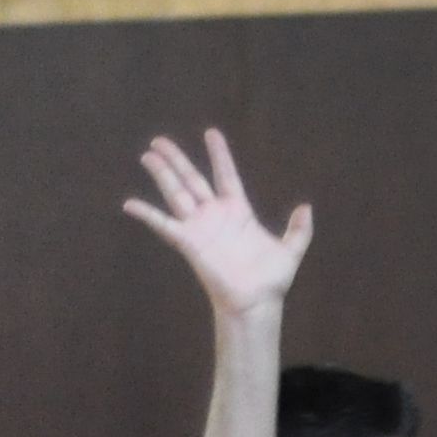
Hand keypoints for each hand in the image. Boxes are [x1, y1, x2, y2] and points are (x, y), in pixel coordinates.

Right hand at [121, 128, 310, 322]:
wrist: (256, 303)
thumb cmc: (271, 281)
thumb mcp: (290, 250)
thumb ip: (299, 229)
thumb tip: (306, 207)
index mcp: (238, 211)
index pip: (226, 175)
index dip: (219, 154)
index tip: (211, 133)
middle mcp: (215, 215)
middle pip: (192, 178)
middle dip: (176, 159)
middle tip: (159, 140)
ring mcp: (200, 228)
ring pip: (176, 193)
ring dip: (162, 174)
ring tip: (148, 155)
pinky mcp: (189, 243)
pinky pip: (164, 225)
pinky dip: (147, 215)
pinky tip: (130, 204)